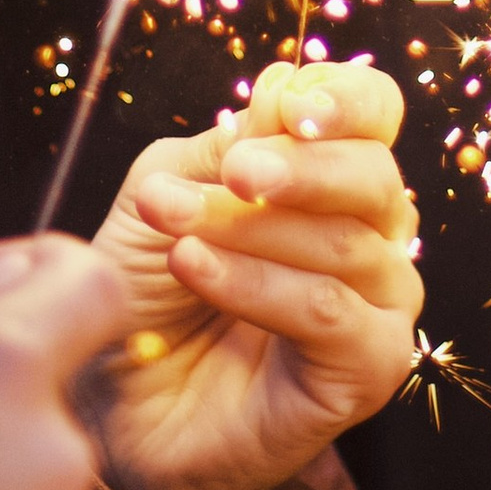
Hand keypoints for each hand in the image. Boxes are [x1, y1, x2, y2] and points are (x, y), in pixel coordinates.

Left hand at [87, 58, 423, 489]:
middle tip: (233, 171)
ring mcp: (378, 309)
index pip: (376, 116)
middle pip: (374, 177)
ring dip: (251, 229)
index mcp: (333, 182)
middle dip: (296, 167)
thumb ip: (225, 148)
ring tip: (176, 232)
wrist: (113, 405)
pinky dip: (257, 284)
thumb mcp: (166, 197)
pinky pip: (327, 312)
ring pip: (346, 244)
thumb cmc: (145, 296)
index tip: (290, 102)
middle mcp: (373, 239)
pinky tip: (196, 269)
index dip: (347, 100)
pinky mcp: (367, 372)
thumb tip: (286, 84)